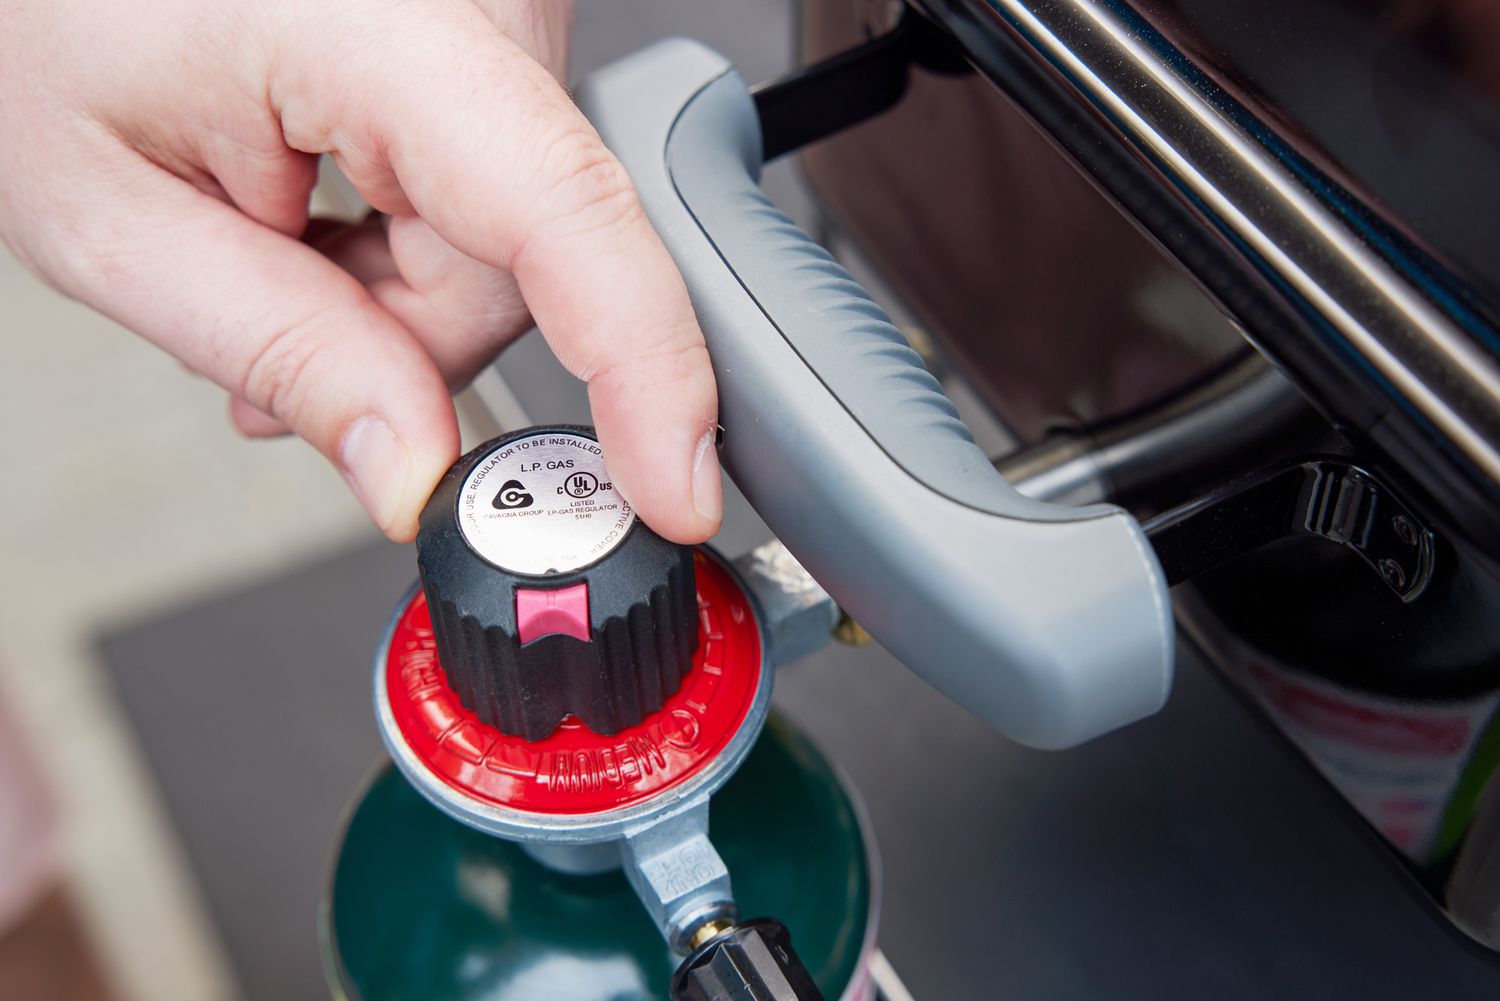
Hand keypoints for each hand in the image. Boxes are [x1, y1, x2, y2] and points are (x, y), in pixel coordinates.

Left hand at [0, 0, 721, 543]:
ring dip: (404, 298)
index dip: (642, 367)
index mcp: (374, 23)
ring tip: (281, 252)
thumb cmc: (48, 17)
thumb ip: (284, 347)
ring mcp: (493, 21)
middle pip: (525, 265)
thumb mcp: (115, 216)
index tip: (674, 489)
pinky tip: (321, 219)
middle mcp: (471, 6)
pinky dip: (413, 246)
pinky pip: (498, 204)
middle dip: (413, 342)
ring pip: (513, 251)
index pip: (563, 210)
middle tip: (288, 340)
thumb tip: (418, 465)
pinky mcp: (492, 48)